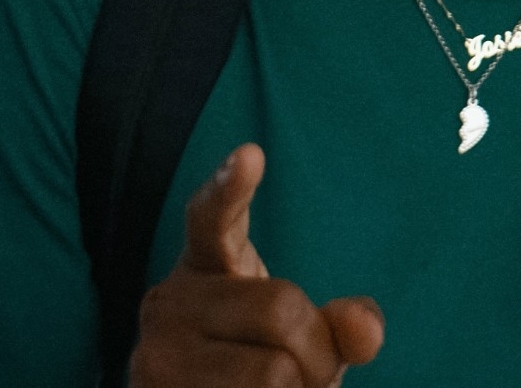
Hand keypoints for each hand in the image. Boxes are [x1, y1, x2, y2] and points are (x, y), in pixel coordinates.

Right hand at [132, 144, 383, 386]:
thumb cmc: (258, 369)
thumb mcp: (309, 339)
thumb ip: (342, 326)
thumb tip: (365, 328)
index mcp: (206, 265)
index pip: (212, 218)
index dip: (231, 189)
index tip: (251, 154)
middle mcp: (168, 302)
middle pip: (281, 308)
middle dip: (317, 353)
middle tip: (302, 375)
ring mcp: (155, 355)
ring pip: (272, 372)